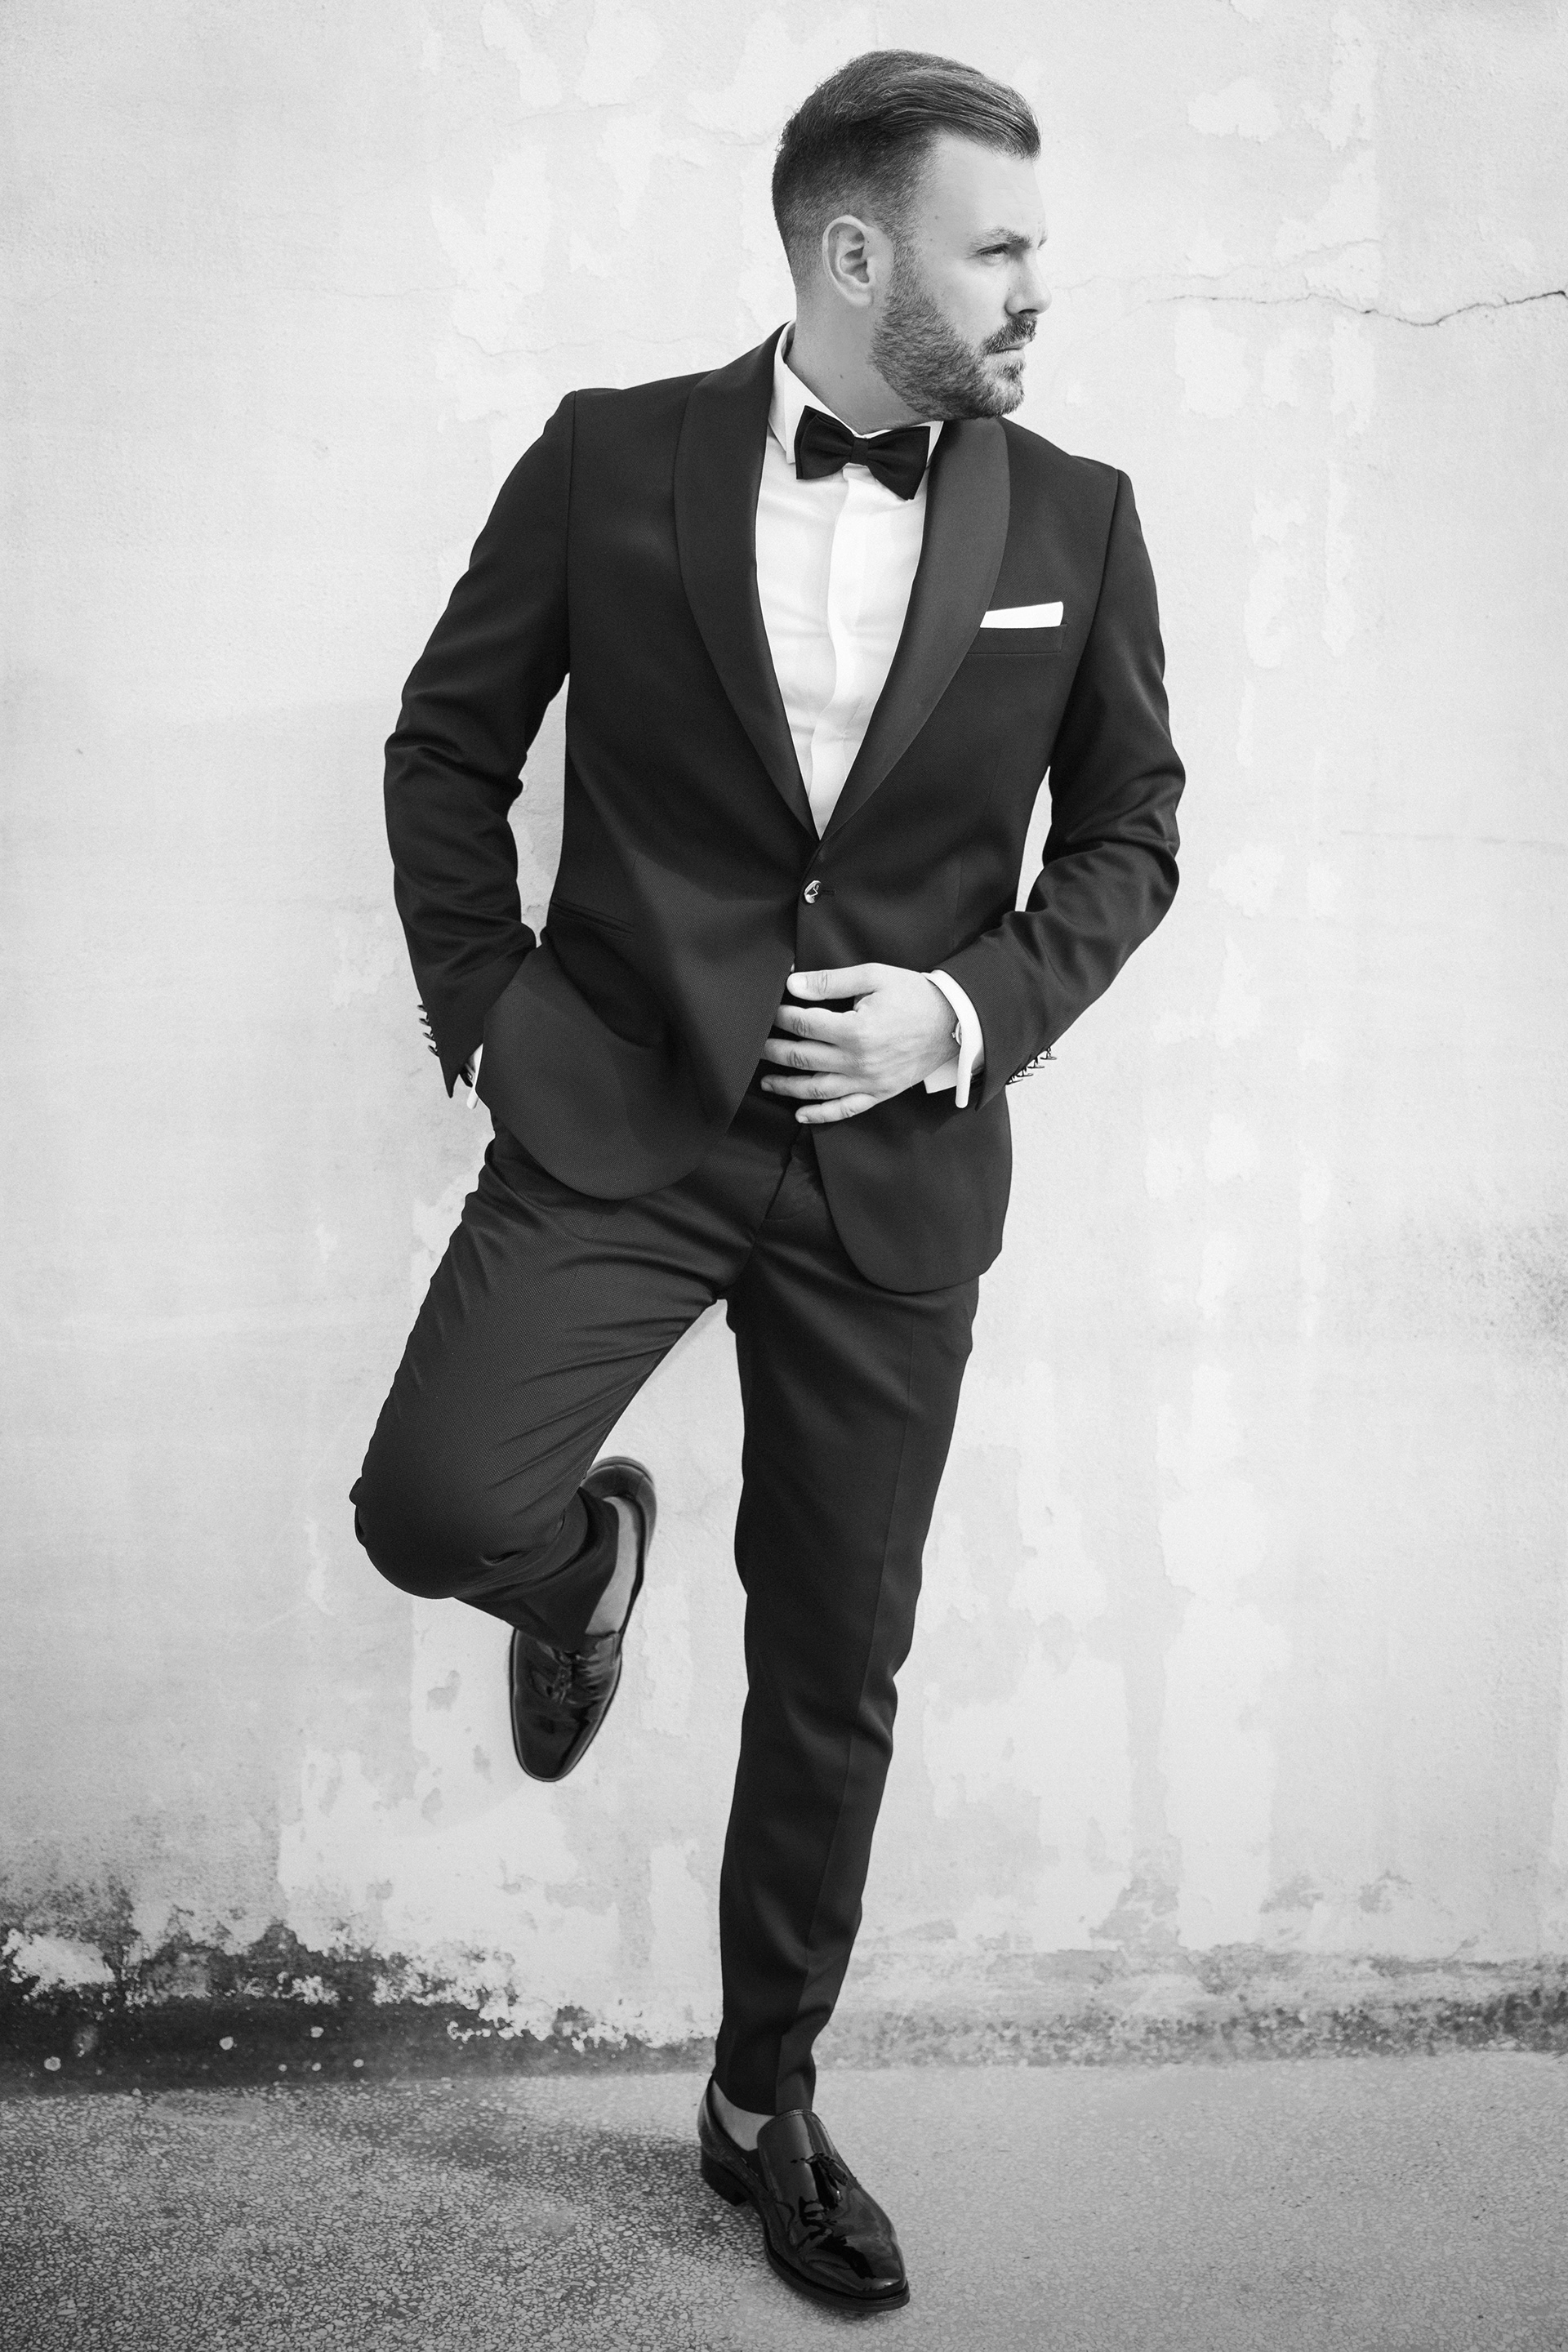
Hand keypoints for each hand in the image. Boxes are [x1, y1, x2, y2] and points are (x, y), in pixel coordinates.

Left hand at [759, 963, 955, 1125]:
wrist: (955, 1021)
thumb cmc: (914, 995)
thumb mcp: (874, 977)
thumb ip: (832, 981)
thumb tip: (794, 984)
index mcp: (855, 1030)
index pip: (804, 1024)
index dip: (782, 1017)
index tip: (769, 1011)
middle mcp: (858, 1061)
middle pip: (803, 1058)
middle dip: (774, 1051)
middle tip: (756, 1045)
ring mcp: (869, 1082)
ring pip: (817, 1090)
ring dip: (787, 1086)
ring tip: (767, 1080)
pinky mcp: (879, 1093)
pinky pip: (845, 1109)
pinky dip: (820, 1115)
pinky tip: (799, 1114)